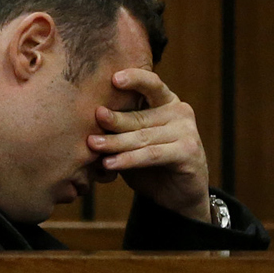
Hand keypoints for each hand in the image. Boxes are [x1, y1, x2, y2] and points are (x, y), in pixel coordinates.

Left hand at [87, 69, 211, 222]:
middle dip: (112, 120)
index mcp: (165, 100)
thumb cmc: (148, 161)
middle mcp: (179, 111)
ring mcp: (186, 131)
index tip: (114, 78)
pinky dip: (129, 159)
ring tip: (93, 145)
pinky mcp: (188, 152)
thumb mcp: (131, 140)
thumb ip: (117, 127)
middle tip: (92, 119)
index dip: (135, 78)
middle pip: (138, 116)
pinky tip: (109, 163)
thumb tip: (85, 117)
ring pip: (142, 136)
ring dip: (115, 142)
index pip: (151, 84)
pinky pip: (152, 154)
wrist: (176, 194)